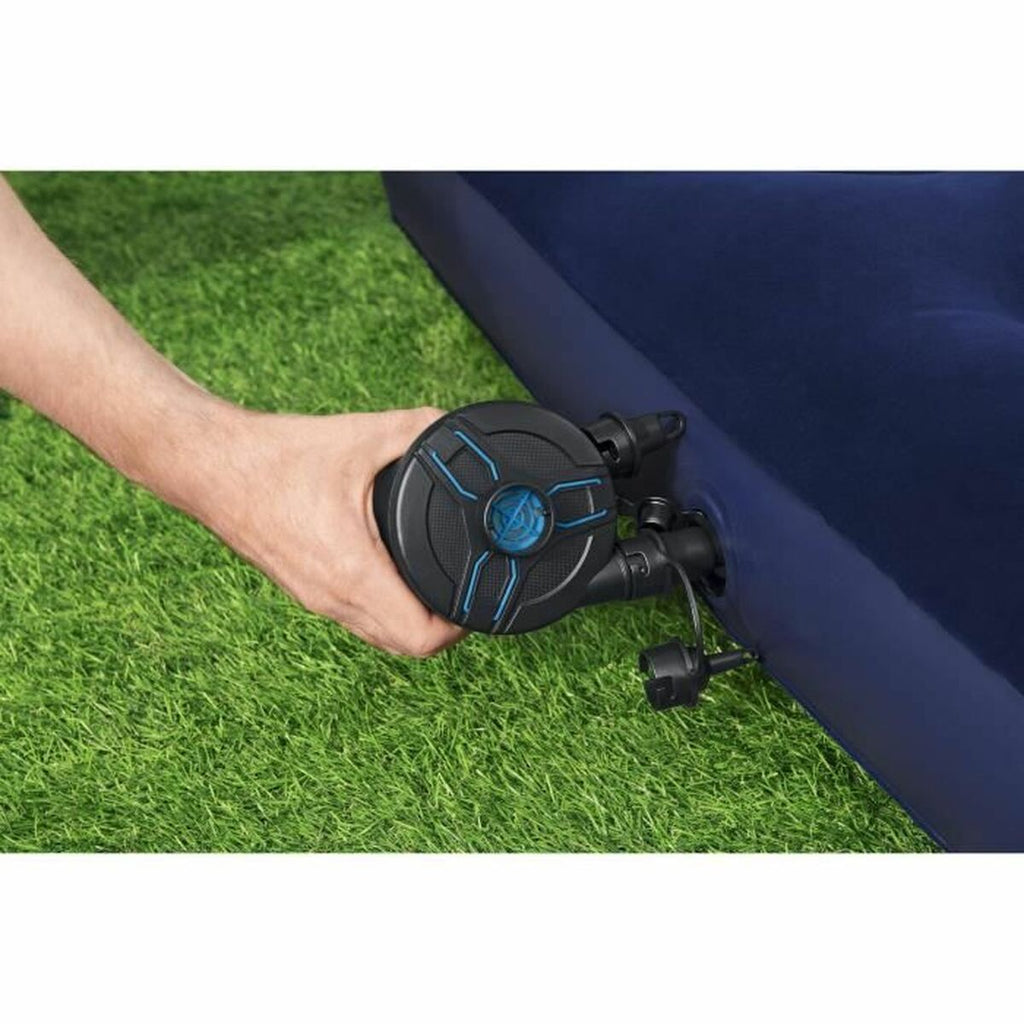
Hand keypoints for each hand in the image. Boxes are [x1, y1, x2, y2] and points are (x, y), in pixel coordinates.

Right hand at [185, 405, 465, 657]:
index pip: (421, 638)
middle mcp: (333, 598)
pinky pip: (356, 616)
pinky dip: (385, 608)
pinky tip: (395, 574)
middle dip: (445, 626)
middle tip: (467, 588)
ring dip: (414, 620)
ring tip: (439, 584)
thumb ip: (418, 430)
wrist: (206, 466)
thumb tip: (457, 427)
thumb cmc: (273, 457)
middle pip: (405, 646)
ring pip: (379, 635)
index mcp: (352, 572)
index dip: (462, 625)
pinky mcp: (303, 588)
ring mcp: (315, 598)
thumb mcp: (360, 435)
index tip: (480, 596)